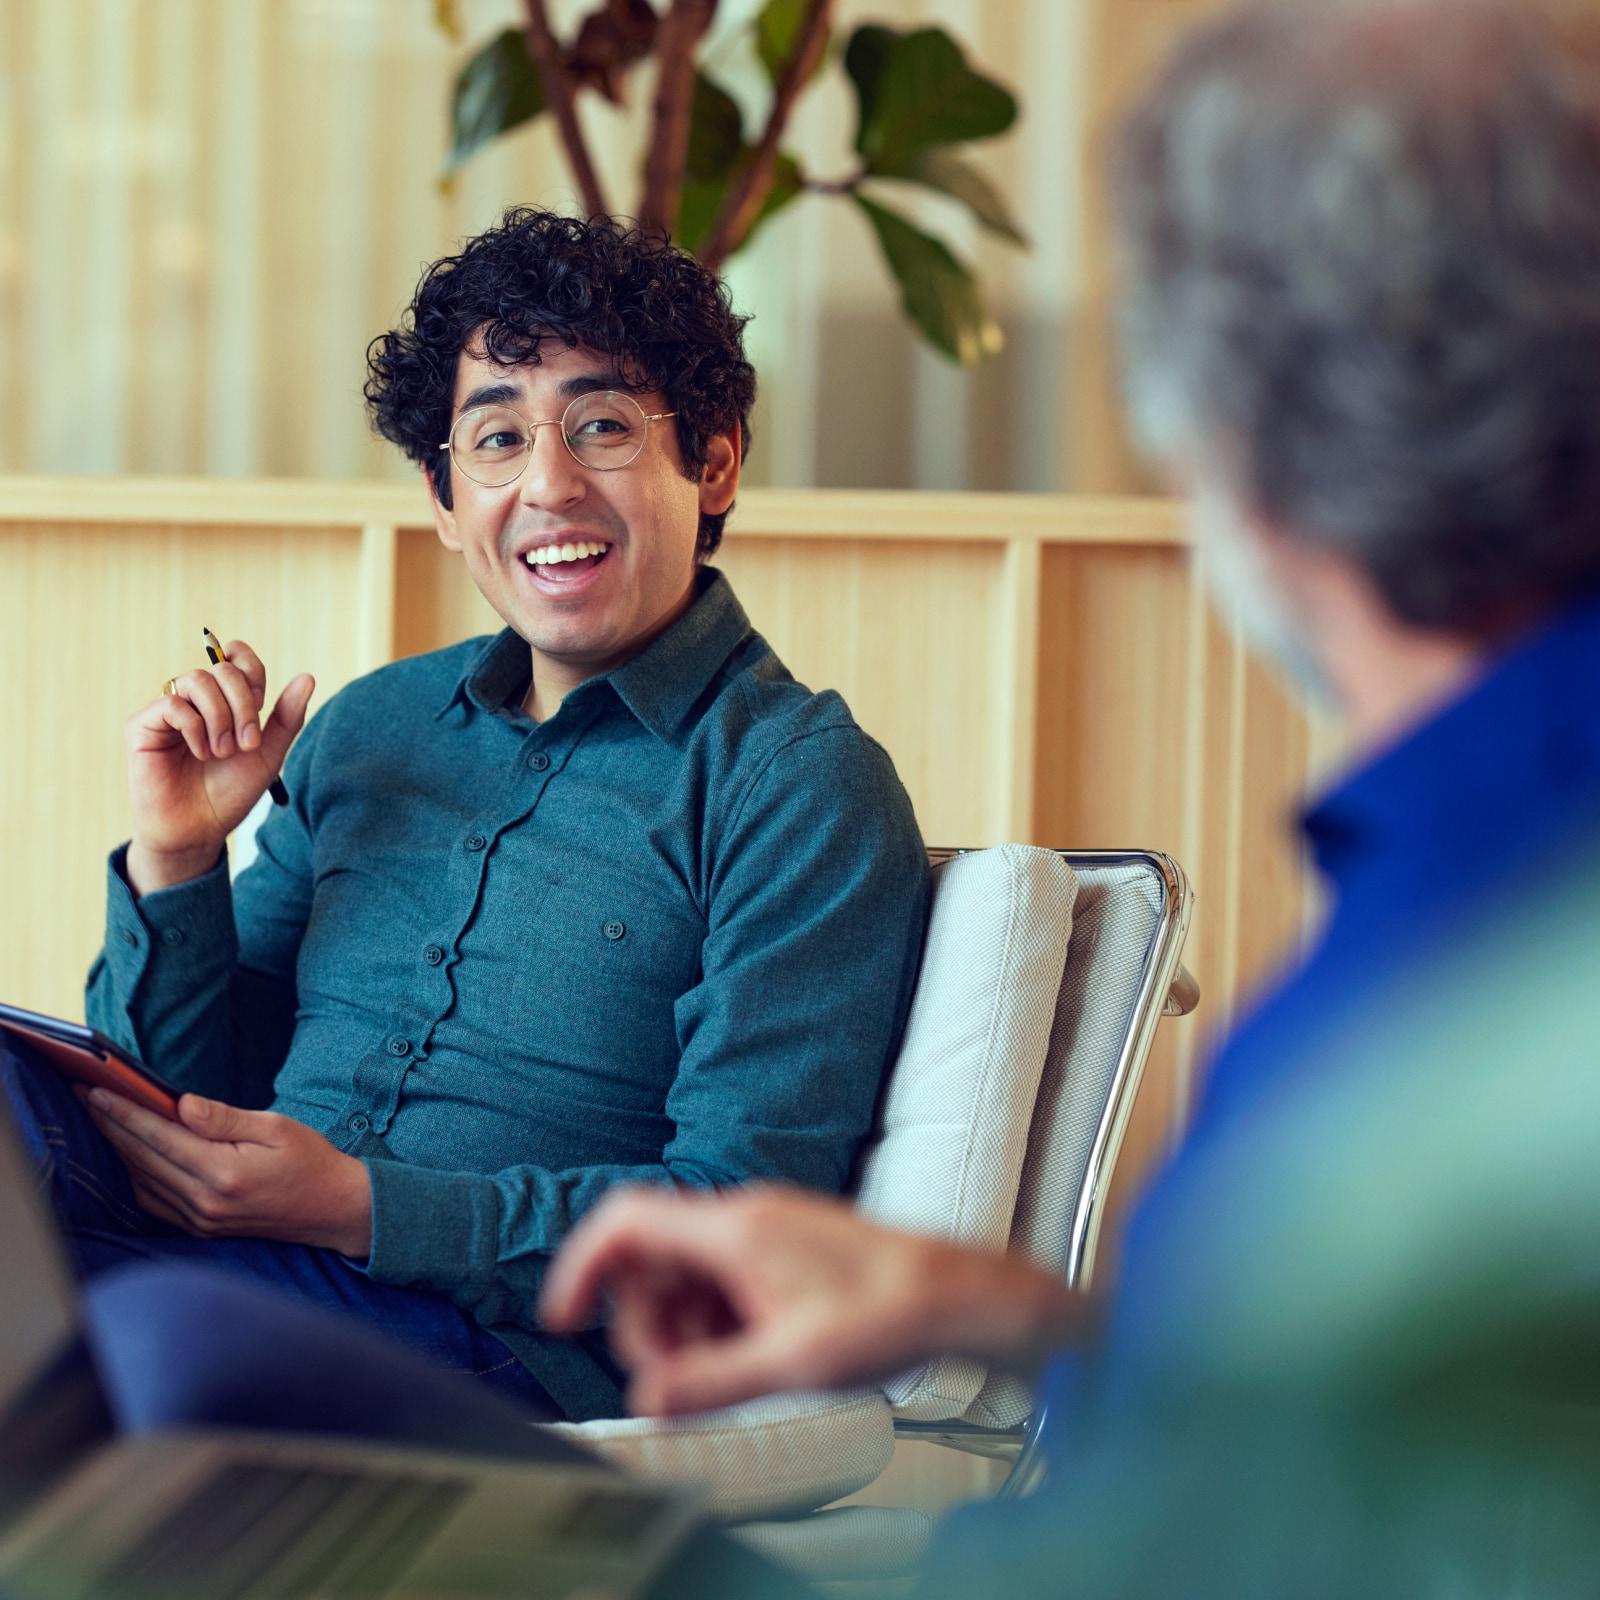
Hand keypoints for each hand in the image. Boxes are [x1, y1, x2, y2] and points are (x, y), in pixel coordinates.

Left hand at [83, 1088, 371, 1257]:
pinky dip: (135, 1175)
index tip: (96, 1089)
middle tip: (83, 1095)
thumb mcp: (276, 1127)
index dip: (123, 1112)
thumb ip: (224, 1118)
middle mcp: (205, 1201)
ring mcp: (201, 1220)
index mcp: (224, 1172)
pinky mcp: (201, 1228)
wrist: (334, 1210)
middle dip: (110, 1124)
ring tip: (100, 1118)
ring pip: (142, 1180)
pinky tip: (128, 1155)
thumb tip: (181, 1104)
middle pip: (142, 1158)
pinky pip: (154, 1201)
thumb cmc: (311, 1161)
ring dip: (118, 1149)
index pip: (159, 1137)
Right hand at [125, 639, 314, 893]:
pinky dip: (194, 728)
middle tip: (246, 744)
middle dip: (243, 706)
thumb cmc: (231, 792)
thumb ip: (287, 716)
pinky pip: (172, 704)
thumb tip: (308, 677)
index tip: (260, 707)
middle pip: (222, 669)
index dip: (252, 673)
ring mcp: (167, 710)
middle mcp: (195, 700)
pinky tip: (201, 753)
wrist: (200, 829)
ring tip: (223, 752)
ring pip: (196, 680)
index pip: (237, 658)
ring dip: (220, 717)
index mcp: (226, 700)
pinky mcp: (142, 725)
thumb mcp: (268, 753)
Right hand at [540, 1185, 1083, 1415]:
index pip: (625, 1221)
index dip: (580, 1264)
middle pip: (649, 1260)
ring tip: (725, 1374)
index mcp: (733, 1229)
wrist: (953, 1294)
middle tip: (675, 1379)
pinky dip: (717, 1322)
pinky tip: (751, 1356)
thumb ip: (709, 1382)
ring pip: (684, 1275)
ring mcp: (764, 1231)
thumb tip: (648, 1396)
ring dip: (684, 1329)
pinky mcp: (782, 1250)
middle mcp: (742, 1217)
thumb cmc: (886, 1315)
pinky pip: (721, 1281)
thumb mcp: (790, 1364)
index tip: (562, 1315)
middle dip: (645, 1322)